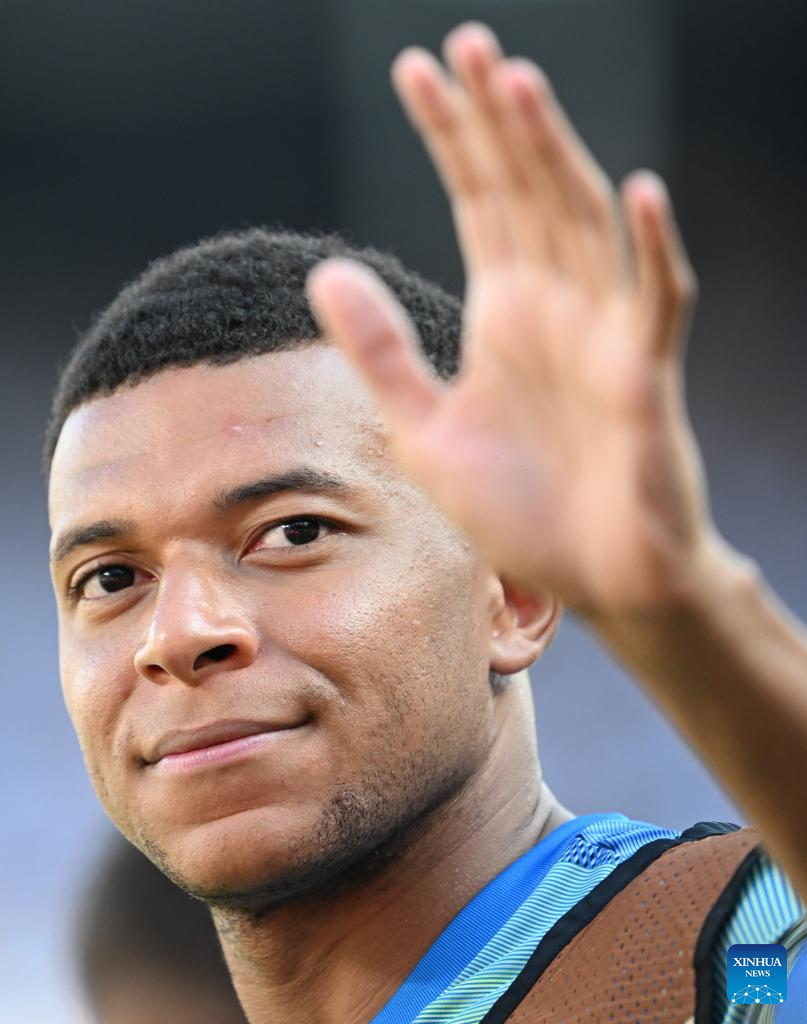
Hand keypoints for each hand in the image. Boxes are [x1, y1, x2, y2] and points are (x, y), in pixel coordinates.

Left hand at [308, 22, 715, 615]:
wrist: (591, 577)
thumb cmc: (518, 510)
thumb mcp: (424, 432)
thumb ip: (380, 353)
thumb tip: (323, 268)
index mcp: (503, 313)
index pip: (477, 202)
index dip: (450, 138)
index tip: (416, 71)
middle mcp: (553, 307)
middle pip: (525, 192)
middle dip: (497, 121)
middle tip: (466, 44)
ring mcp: (603, 334)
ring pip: (582, 225)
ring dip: (554, 157)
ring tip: (517, 87)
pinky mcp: (645, 376)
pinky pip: (656, 301)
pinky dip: (652, 251)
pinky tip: (637, 195)